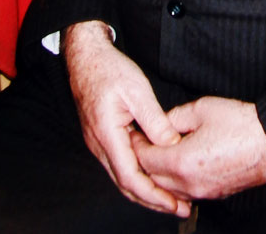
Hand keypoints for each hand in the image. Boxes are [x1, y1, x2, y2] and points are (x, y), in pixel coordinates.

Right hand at [62, 20, 190, 216]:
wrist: (85, 57)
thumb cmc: (109, 69)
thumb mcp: (137, 90)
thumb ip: (154, 120)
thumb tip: (172, 144)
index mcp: (107, 135)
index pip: (131, 177)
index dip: (153, 194)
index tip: (174, 204)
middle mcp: (99, 145)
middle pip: (125, 184)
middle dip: (152, 200)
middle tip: (179, 209)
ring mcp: (98, 143)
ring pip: (122, 177)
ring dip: (145, 190)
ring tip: (170, 198)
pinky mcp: (102, 137)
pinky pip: (119, 164)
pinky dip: (137, 176)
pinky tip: (153, 175)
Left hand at [132, 96, 265, 201]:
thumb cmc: (241, 124)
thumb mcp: (202, 109)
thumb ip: (174, 117)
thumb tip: (161, 124)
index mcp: (182, 162)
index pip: (145, 159)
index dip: (136, 145)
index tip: (134, 133)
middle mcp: (189, 183)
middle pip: (152, 178)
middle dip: (144, 161)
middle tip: (141, 142)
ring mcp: (202, 192)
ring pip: (167, 190)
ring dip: (158, 174)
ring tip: (157, 154)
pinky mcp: (214, 194)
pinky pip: (184, 193)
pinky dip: (175, 182)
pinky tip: (176, 166)